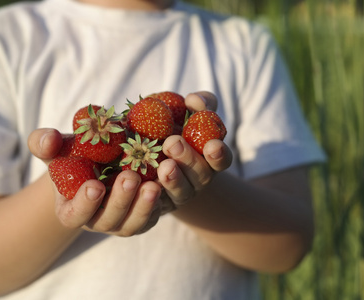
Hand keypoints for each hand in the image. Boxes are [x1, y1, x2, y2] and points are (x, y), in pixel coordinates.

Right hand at [28, 129, 162, 235]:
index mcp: (72, 209)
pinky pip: (154, 215)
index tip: (94, 185)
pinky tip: (168, 181)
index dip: (84, 205)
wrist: (103, 159)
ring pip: (134, 224)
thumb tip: (47, 140)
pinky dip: (161, 202)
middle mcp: (98, 221)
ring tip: (154, 184)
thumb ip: (45, 143)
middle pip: (109, 221)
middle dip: (120, 201)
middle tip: (130, 178)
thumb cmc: (76, 155)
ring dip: (145, 206)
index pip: (74, 216)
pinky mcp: (144, 216)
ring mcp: (123, 221)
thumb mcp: (60, 147)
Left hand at [157, 92, 232, 206]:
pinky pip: (156, 204)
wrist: (153, 153)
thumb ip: (200, 103)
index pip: (222, 159)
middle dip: (188, 159)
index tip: (212, 145)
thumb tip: (194, 100)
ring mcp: (180, 194)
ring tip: (164, 166)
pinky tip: (142, 183)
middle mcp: (199, 179)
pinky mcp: (159, 205)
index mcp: (211, 158)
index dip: (219, 154)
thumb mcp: (190, 112)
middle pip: (200, 175)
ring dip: (173, 179)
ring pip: (181, 191)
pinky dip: (151, 194)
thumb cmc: (177, 126)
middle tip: (173, 143)